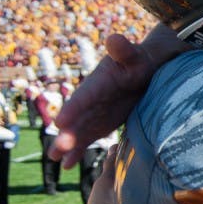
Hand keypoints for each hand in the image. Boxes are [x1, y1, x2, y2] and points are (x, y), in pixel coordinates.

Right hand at [50, 27, 184, 168]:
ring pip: (79, 131)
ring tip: (57, 160)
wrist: (146, 70)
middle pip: (78, 118)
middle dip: (68, 134)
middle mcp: (91, 100)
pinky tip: (68, 165)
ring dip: (69, 146)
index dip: (74, 109)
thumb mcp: (132, 54)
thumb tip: (114, 38)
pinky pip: (88, 138)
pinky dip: (78, 150)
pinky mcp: (101, 123)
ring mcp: (95, 113)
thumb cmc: (138, 60)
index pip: (84, 96)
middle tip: (57, 150)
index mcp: (97, 82)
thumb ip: (123, 50)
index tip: (61, 122)